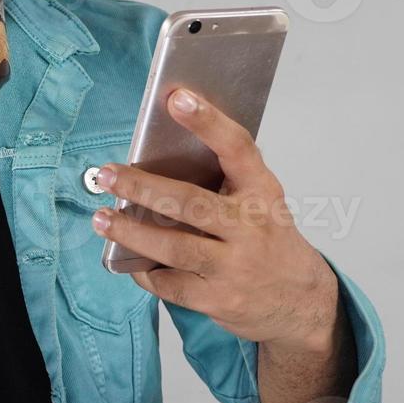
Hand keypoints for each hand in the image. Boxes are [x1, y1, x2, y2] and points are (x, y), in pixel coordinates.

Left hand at [90, 88, 339, 354]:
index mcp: (261, 191)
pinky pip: (169, 283)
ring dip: (130, 233)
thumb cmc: (267, 239)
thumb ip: (221, 179)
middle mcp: (251, 227)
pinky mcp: (219, 300)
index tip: (176, 98)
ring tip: (101, 218)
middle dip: (142, 187)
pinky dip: (143, 270)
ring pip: (173, 247)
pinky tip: (126, 259)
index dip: (207, 122)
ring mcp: (235, 267)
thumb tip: (153, 156)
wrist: (302, 304)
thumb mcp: (259, 200)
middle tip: (108, 174)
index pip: (237, 148)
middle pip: (190, 202)